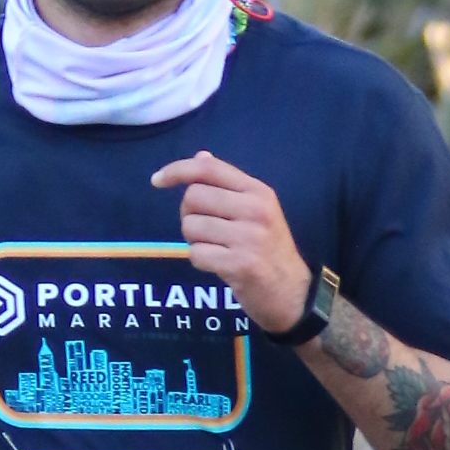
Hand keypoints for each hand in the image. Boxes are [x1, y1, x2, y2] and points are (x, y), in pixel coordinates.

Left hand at [149, 149, 311, 334]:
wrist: (292, 293)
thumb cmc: (269, 250)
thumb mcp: (257, 210)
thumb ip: (228, 184)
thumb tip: (200, 156)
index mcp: (258, 191)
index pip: (209, 169)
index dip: (177, 170)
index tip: (157, 180)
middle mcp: (255, 210)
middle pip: (193, 197)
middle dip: (188, 214)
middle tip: (205, 230)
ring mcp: (248, 237)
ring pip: (191, 227)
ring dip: (194, 241)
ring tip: (215, 248)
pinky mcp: (240, 264)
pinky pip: (196, 254)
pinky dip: (200, 260)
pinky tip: (218, 264)